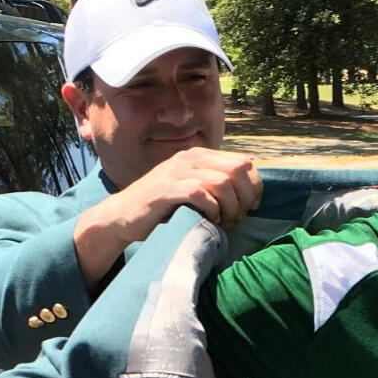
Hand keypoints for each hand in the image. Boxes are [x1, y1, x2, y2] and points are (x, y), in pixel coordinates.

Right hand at [73, 148, 262, 287]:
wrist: (122, 216)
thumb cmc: (163, 208)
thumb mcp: (193, 188)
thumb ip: (216, 184)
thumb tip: (251, 194)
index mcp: (200, 155)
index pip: (244, 163)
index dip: (254, 187)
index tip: (251, 207)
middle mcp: (189, 158)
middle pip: (238, 171)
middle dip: (245, 198)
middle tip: (237, 218)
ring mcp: (176, 172)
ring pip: (222, 182)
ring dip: (230, 207)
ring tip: (225, 222)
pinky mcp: (166, 189)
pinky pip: (200, 194)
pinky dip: (212, 209)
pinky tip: (210, 220)